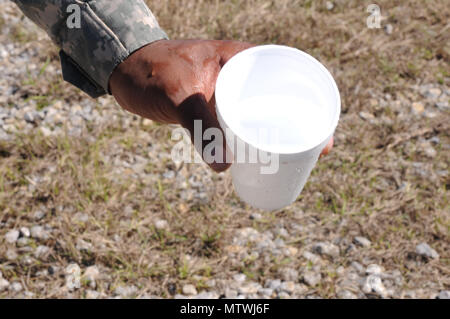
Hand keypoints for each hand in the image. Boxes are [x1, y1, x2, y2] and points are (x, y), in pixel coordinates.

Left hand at [109, 40, 332, 171]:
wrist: (124, 73)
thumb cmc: (151, 73)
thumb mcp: (178, 96)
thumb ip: (200, 128)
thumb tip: (224, 168)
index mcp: (240, 59)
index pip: (288, 75)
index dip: (311, 101)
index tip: (324, 130)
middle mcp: (240, 75)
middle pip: (282, 100)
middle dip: (300, 124)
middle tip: (315, 152)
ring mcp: (229, 93)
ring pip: (263, 115)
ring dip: (278, 135)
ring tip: (295, 160)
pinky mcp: (216, 109)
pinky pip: (244, 125)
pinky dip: (254, 141)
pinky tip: (261, 158)